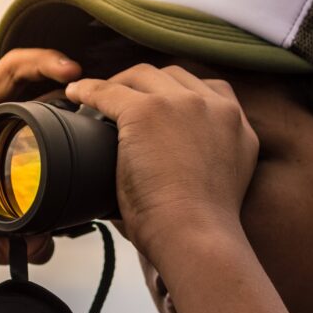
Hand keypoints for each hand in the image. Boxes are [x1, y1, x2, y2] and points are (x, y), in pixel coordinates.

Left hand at [63, 63, 258, 260]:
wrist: (195, 236)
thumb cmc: (197, 228)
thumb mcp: (216, 180)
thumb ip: (200, 158)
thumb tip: (163, 167)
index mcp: (237, 125)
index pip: (208, 89)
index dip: (177, 93)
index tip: (157, 104)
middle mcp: (216, 106)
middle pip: (173, 76)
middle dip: (146, 84)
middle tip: (121, 99)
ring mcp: (183, 104)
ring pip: (142, 76)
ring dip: (119, 84)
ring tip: (96, 99)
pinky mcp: (147, 111)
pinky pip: (109, 92)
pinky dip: (88, 91)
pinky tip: (75, 96)